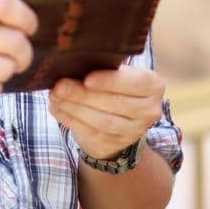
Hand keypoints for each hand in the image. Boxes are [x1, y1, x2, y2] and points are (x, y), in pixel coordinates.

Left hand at [50, 64, 165, 163]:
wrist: (120, 118)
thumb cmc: (116, 86)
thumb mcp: (118, 73)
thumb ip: (104, 67)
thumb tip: (74, 63)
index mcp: (153, 86)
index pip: (135, 83)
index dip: (111, 82)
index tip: (87, 78)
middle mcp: (149, 111)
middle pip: (115, 104)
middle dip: (84, 95)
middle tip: (60, 86)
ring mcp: (134, 132)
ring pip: (102, 121)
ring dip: (75, 108)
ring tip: (55, 96)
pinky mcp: (114, 145)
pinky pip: (90, 133)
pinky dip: (70, 120)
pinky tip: (58, 108)